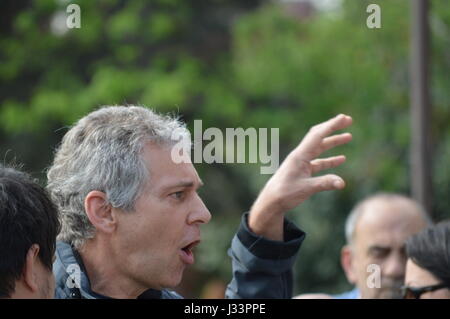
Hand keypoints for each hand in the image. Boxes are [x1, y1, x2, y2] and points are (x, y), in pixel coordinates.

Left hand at [249, 114, 352, 239]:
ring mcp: (301, 163)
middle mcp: (300, 156)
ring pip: (320, 148)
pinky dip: (330, 159)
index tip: (344, 118)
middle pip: (318, 137)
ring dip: (333, 142)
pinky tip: (341, 159)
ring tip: (349, 136)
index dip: (332, 126)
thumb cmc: (285, 194)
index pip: (318, 136)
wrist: (271, 202)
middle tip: (348, 120)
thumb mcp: (306, 188)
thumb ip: (324, 183)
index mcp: (300, 155)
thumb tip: (342, 183)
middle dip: (333, 128)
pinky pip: (319, 162)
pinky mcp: (302, 171)